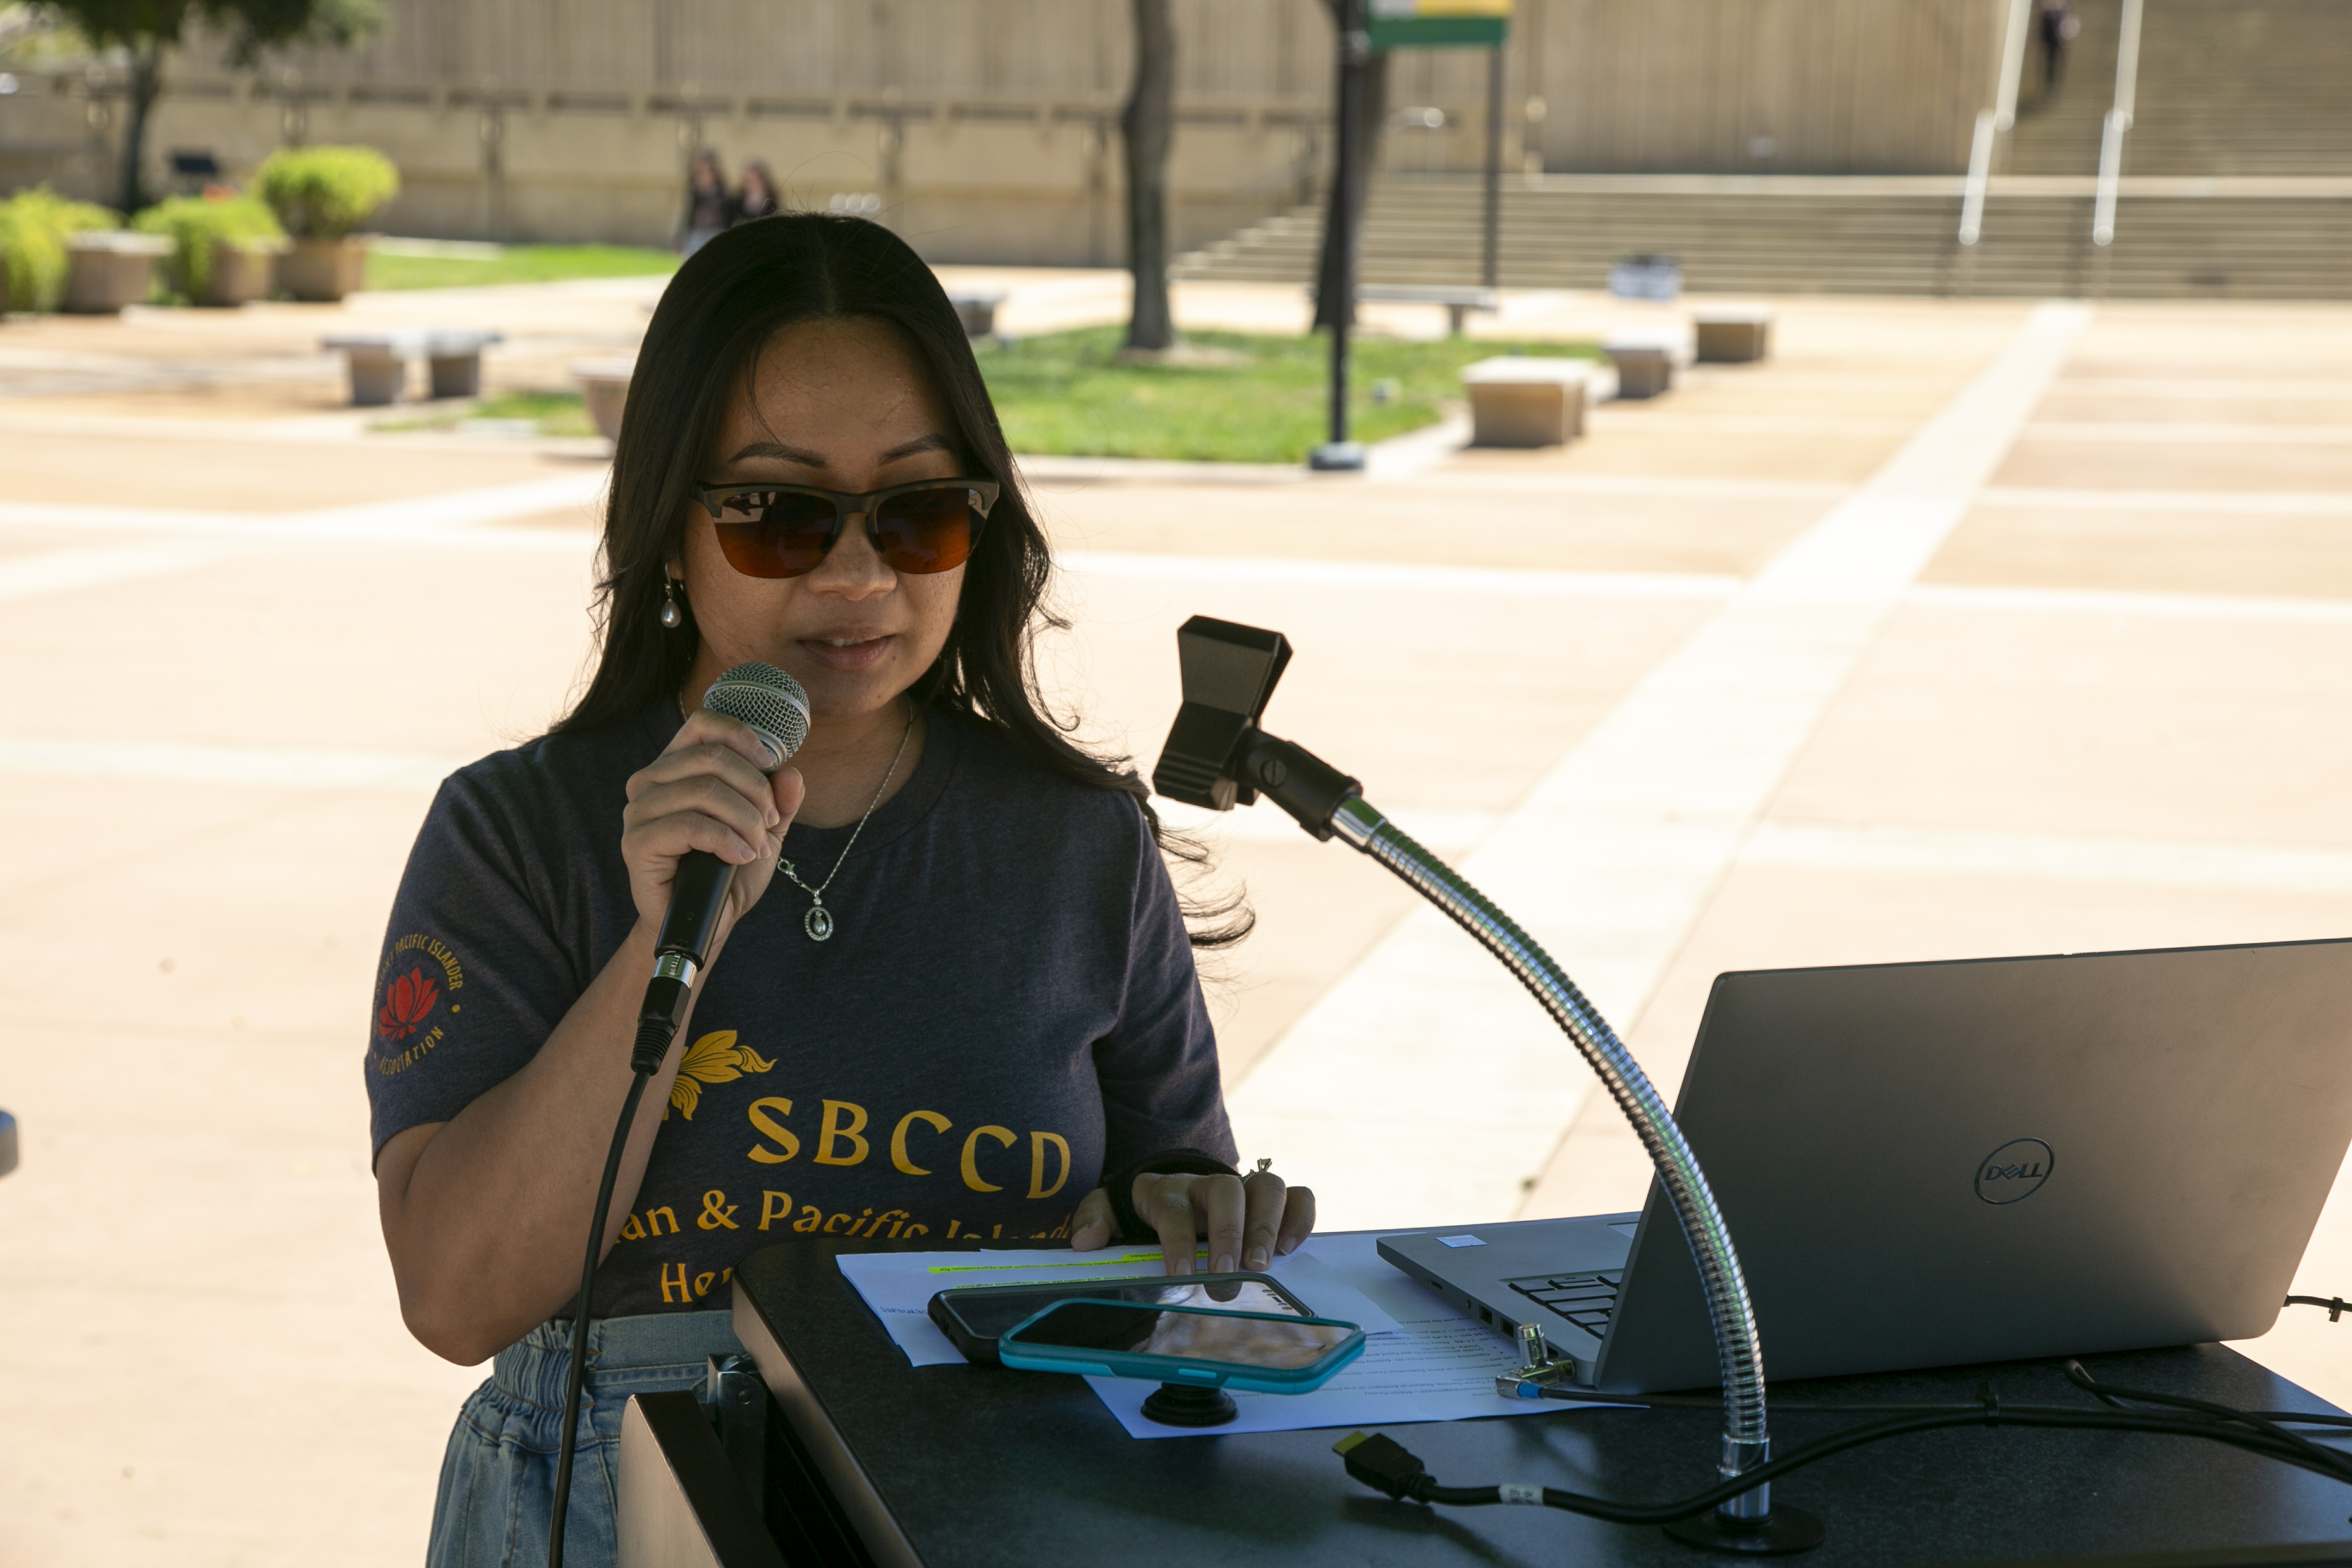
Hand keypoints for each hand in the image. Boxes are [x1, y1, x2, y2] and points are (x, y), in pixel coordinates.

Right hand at [620, 709, 805, 937]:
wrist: (706, 921)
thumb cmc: (729, 870)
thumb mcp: (765, 830)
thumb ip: (780, 800)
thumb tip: (791, 773)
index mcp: (675, 767)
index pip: (703, 724)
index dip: (742, 736)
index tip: (770, 764)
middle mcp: (649, 782)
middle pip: (712, 758)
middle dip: (755, 790)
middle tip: (771, 822)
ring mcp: (638, 812)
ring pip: (704, 791)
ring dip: (745, 820)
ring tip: (756, 846)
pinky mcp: (636, 843)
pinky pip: (690, 826)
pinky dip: (727, 840)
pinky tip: (740, 857)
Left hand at [1068, 1168, 1315, 1275]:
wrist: (1179, 1192)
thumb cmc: (1148, 1213)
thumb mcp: (1113, 1212)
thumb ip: (1095, 1219)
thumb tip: (1085, 1241)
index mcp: (1169, 1190)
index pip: (1173, 1208)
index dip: (1178, 1239)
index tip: (1181, 1275)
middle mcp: (1210, 1184)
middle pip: (1226, 1190)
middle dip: (1229, 1233)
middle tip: (1229, 1276)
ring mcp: (1245, 1188)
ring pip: (1267, 1186)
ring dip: (1268, 1225)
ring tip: (1263, 1265)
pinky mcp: (1273, 1200)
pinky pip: (1298, 1195)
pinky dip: (1300, 1218)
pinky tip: (1290, 1249)